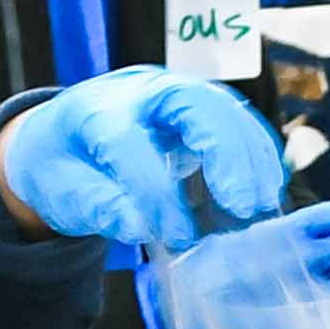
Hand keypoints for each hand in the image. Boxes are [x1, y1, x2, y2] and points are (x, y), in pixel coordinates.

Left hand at [0, 68, 285, 254]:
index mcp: (94, 113)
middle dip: (225, 153)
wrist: (62, 134)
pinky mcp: (200, 106)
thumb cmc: (62, 166)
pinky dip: (257, 151)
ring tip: (262, 205)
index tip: (178, 236)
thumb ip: (98, 207)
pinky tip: (267, 188)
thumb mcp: (62, 192)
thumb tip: (141, 227)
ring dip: (251, 155)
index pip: (129, 146)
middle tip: (245, 206)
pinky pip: (237, 119)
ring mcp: (174, 92)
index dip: (156, 192)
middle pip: (191, 103)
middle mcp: (139, 92)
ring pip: (222, 106)